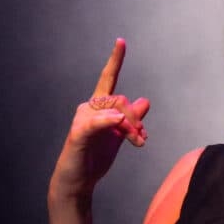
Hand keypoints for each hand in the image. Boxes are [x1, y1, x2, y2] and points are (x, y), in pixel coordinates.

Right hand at [50, 38, 150, 198]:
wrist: (79, 181)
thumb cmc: (95, 157)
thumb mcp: (119, 136)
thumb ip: (132, 119)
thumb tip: (145, 101)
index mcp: (98, 106)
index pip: (107, 79)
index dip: (115, 60)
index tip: (121, 41)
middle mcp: (89, 108)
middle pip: (121, 100)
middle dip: (136, 119)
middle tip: (142, 140)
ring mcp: (82, 119)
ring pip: (116, 111)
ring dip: (131, 127)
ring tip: (138, 143)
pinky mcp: (78, 134)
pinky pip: (96, 123)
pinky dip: (108, 121)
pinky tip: (117, 121)